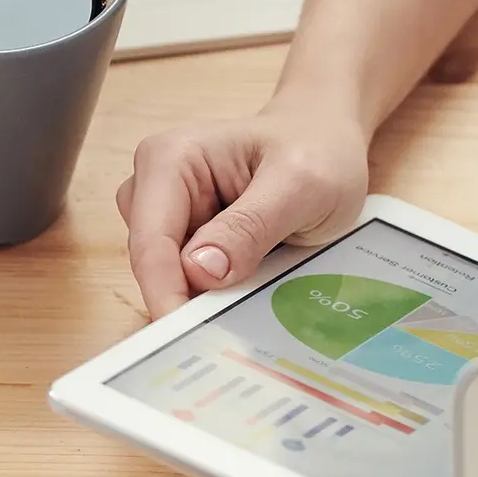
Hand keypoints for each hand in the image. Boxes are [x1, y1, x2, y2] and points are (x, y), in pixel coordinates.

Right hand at [119, 100, 369, 317]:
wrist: (326, 139)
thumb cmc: (318, 150)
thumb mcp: (301, 186)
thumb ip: (250, 227)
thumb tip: (199, 270)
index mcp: (169, 160)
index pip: (151, 242)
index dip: (165, 293)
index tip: (183, 337)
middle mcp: (153, 185)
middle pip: (152, 263)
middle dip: (188, 294)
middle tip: (236, 320)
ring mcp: (164, 212)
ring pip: (166, 275)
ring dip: (206, 291)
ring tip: (261, 278)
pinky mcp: (180, 234)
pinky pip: (186, 275)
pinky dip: (215, 287)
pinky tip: (252, 277)